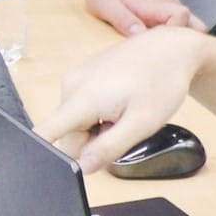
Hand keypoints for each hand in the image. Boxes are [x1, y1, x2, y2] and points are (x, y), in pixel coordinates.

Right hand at [35, 26, 205, 171]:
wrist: (171, 48)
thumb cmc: (160, 84)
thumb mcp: (141, 124)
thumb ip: (109, 148)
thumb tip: (83, 167)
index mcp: (82, 97)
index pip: (45, 132)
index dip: (48, 155)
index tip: (62, 168)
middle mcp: (70, 84)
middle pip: (67, 133)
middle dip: (91, 142)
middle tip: (121, 130)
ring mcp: (73, 75)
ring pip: (74, 121)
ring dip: (94, 128)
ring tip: (122, 114)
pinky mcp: (79, 71)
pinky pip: (78, 106)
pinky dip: (95, 114)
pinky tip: (118, 103)